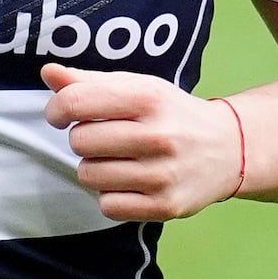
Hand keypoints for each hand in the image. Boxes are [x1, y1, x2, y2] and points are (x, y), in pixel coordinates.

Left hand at [41, 64, 241, 219]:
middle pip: (79, 142)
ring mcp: (163, 174)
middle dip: (84, 139)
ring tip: (121, 160)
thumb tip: (48, 72)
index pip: (75, 103)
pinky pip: (107, 205)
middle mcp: (158, 136)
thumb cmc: (171, 115)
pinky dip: (111, 196)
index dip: (58, 109)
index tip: (62, 114)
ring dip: (96, 169)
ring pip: (88, 176)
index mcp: (149, 98)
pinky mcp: (165, 206)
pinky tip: (131, 182)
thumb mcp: (138, 88)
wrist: (229, 150)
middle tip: (108, 138)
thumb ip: (90, 81)